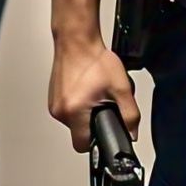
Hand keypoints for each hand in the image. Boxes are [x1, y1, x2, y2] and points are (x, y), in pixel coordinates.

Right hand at [49, 36, 139, 152]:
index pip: (84, 146)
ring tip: (95, 94)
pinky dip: (78, 104)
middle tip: (103, 105)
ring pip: (73, 121)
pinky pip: (68, 109)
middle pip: (79, 133)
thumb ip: (130, 114)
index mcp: (74, 112)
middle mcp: (60, 110)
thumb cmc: (95, 60)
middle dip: (93, 123)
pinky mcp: (53, 96)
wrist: (77, 40)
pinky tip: (86, 89)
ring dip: (85, 113)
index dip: (98, 139)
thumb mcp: (121, 87)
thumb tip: (132, 133)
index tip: (106, 128)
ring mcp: (54, 103)